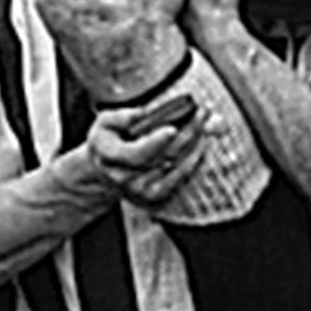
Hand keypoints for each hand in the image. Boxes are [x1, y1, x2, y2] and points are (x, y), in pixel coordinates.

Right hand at [82, 104, 206, 208]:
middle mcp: (124, 178)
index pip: (135, 154)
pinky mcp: (154, 196)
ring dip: (194, 143)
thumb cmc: (107, 143)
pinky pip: (179, 177)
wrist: (103, 174)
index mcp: (109, 156)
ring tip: (207, 122)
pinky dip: (193, 159)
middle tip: (203, 113)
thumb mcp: (104, 123)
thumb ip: (121, 117)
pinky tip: (202, 143)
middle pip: (162, 157)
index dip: (155, 142)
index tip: (172, 128)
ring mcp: (140, 190)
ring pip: (174, 165)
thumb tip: (143, 113)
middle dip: (185, 133)